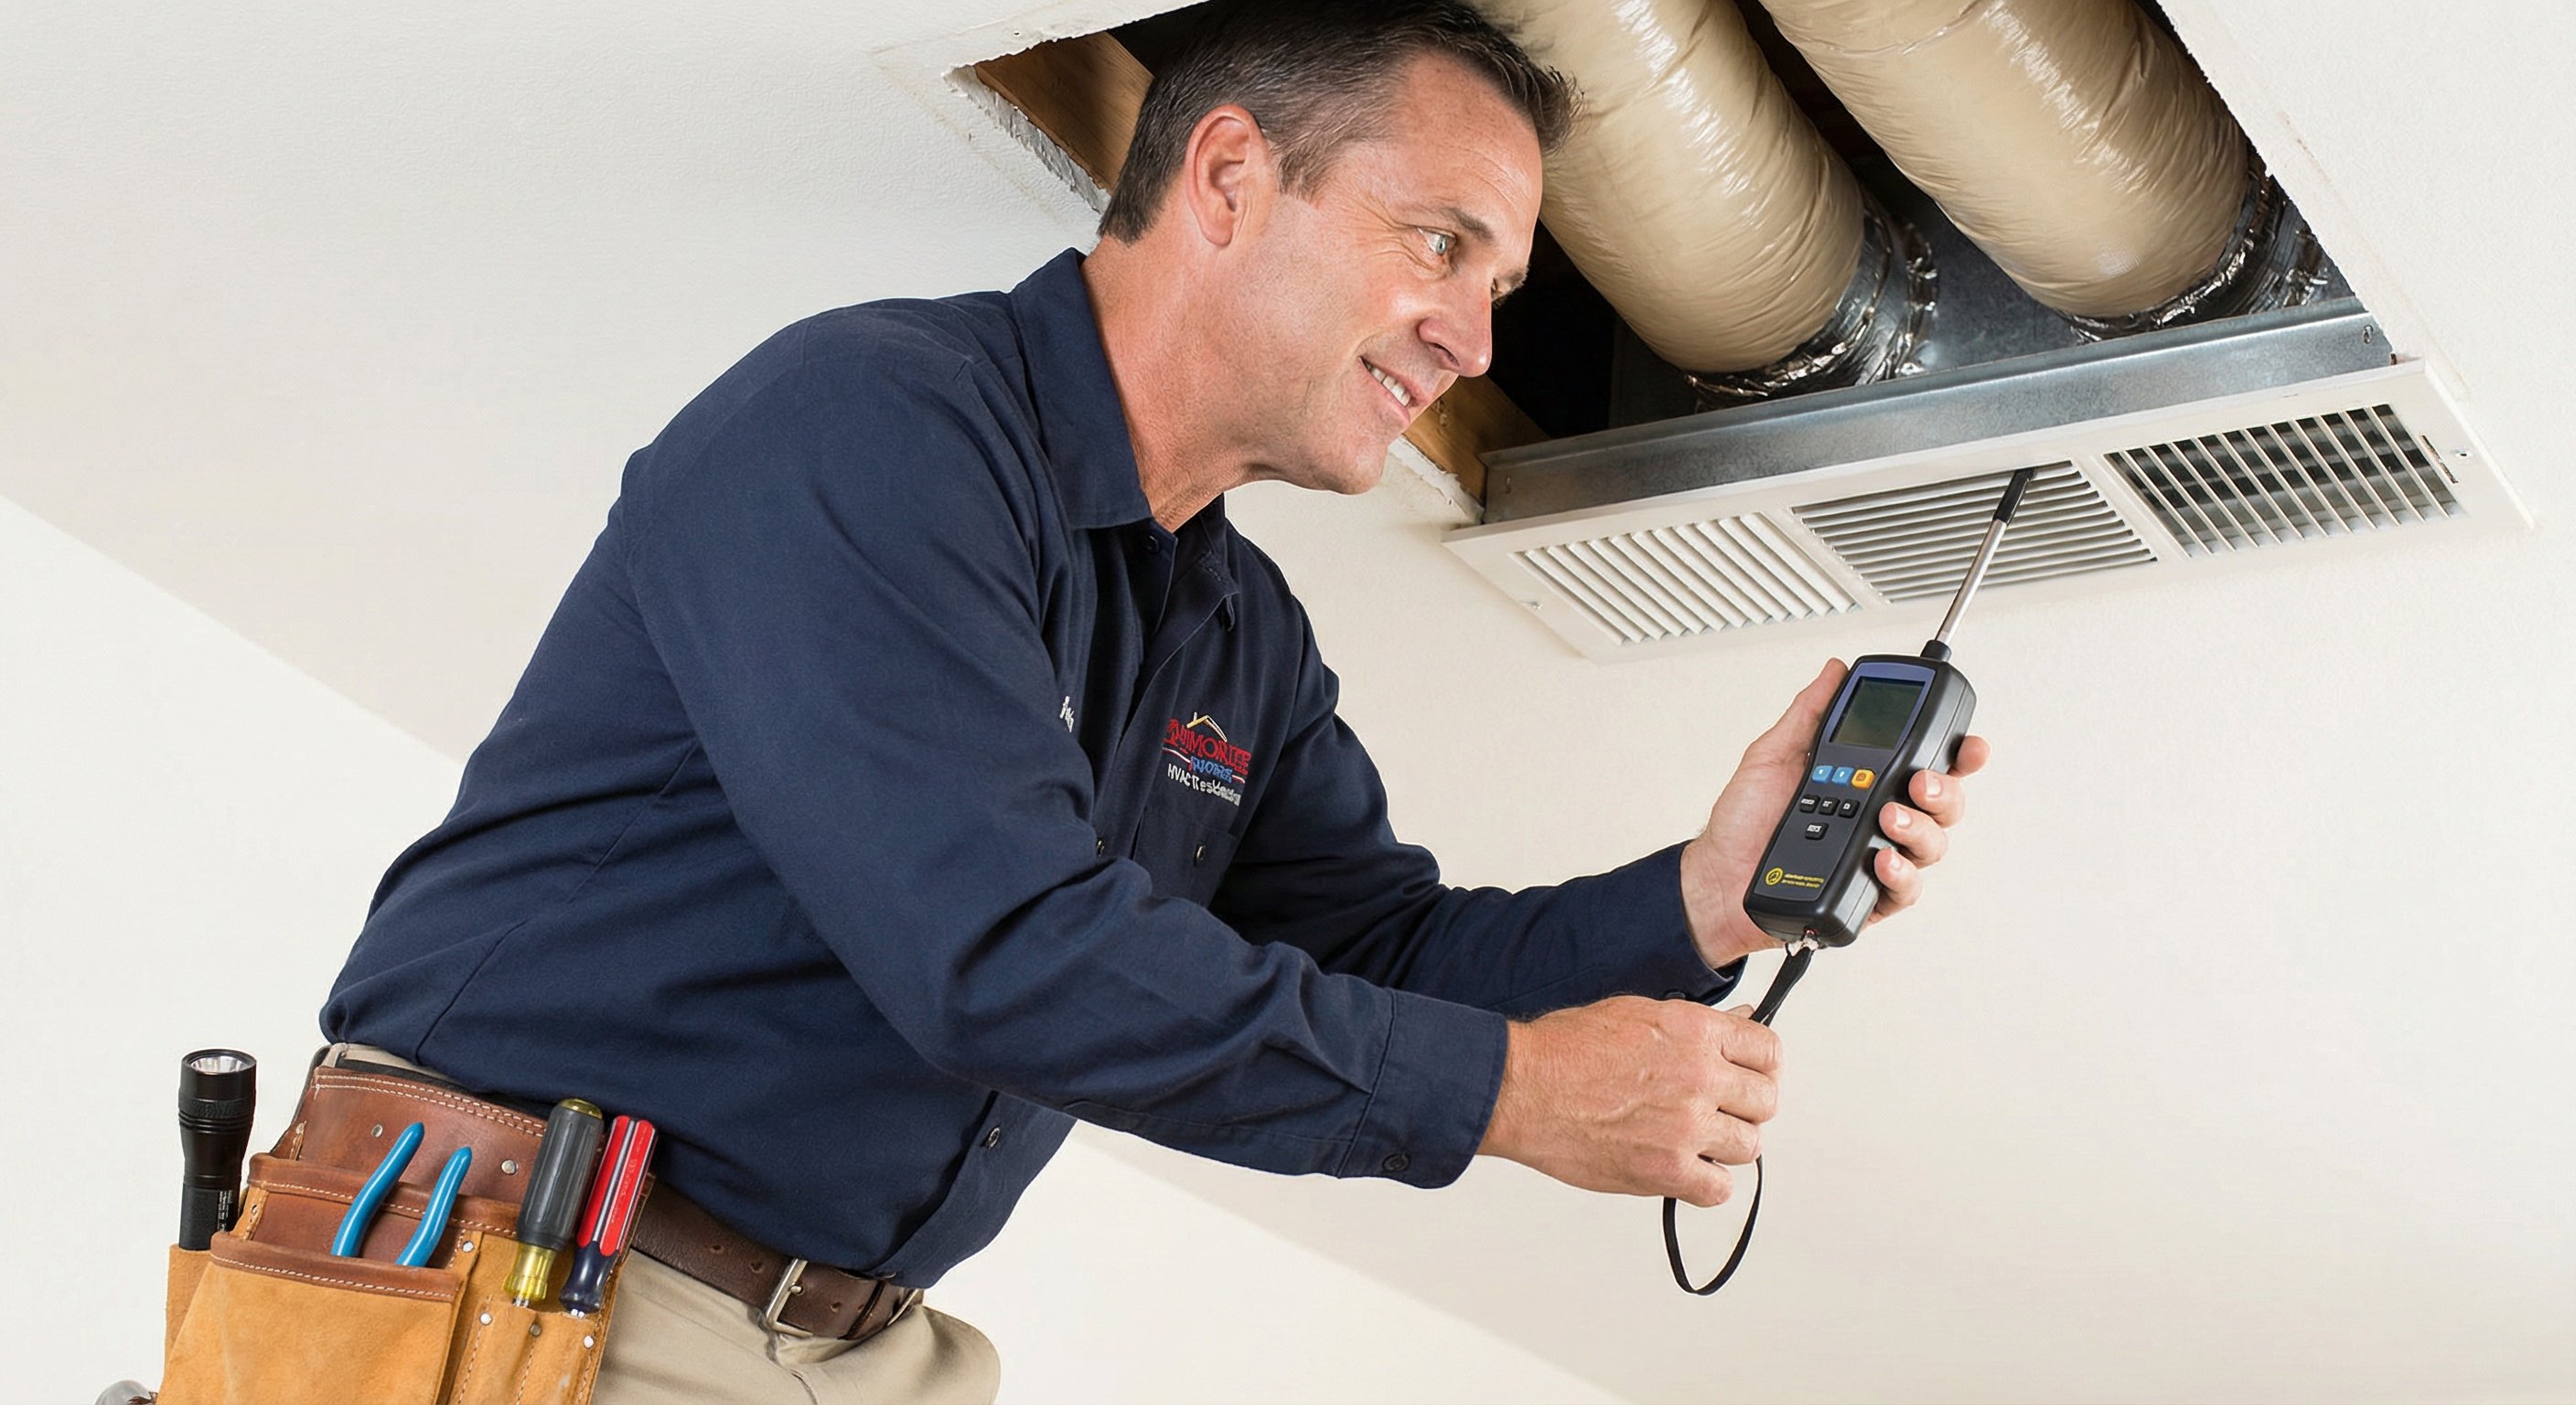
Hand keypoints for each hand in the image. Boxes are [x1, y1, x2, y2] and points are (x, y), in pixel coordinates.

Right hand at [1478, 995, 1780, 1206]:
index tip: (1750, 1075)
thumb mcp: (1637, 1014)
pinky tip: (1685, 1169)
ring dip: (1727, 1145)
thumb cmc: (1564, 1050)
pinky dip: (1706, 1183)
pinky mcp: (1667, 1170)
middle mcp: (1699, 1076)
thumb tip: (1738, 1026)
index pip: (1767, 1051)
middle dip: (1745, 1106)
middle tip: (1720, 1109)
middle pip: (1765, 1101)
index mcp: (1694, 1031)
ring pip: (1749, 1146)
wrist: (1522, 1088)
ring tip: (1695, 1139)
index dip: (1761, 1066)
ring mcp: (1686, 1126)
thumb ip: (1694, 1027)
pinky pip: (1719, 1189)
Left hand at [1679, 660, 1989, 968]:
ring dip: (1919, 828)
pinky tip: (1881, 860)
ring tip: (1887, 818)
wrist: (1717, 877)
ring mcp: (1880, 857)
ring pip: (1932, 844)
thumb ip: (1809, 714)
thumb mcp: (1772, 756)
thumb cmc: (1743, 823)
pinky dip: (1901, 875)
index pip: (1927, 763)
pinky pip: (1905, 890)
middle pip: (1942, 803)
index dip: (1958, 753)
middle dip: (1943, 789)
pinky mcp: (1870, 896)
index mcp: (1867, 782)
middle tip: (1918, 781)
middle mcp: (1881, 819)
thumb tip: (1833, 671)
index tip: (1970, 744)